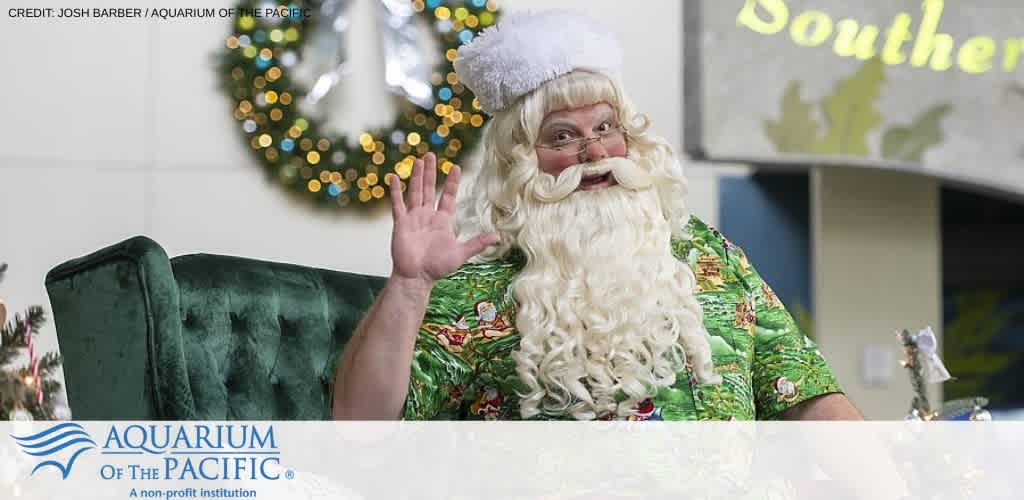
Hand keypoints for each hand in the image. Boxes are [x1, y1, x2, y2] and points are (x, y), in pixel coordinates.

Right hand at [388, 153, 498, 287]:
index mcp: (442, 221)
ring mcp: (413, 218)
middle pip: (429, 189)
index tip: (456, 167)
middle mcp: (427, 216)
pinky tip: (394, 177)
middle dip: (430, 173)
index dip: (452, 182)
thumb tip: (498, 237)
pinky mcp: (401, 223)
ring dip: (416, 176)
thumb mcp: (461, 253)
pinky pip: (397, 204)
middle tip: (431, 155)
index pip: (448, 197)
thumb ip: (478, 243)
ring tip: (418, 160)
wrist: (416, 277)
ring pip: (415, 192)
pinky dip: (395, 191)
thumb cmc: (437, 267)